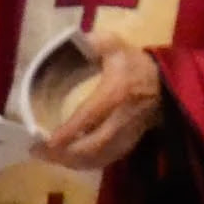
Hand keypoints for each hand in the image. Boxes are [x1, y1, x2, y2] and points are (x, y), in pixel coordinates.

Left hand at [37, 38, 164, 170]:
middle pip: (95, 144)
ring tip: (47, 158)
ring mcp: (130, 132)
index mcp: (116, 92)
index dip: (69, 131)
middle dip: (66, 153)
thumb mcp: (116, 46)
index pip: (91, 116)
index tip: (46, 141)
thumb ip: (95, 42)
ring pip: (102, 155)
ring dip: (74, 162)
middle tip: (37, 152)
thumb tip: (74, 39)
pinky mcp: (132, 141)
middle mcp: (124, 116)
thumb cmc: (134, 63)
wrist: (166, 81)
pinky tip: (69, 161)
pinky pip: (110, 157)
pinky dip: (88, 163)